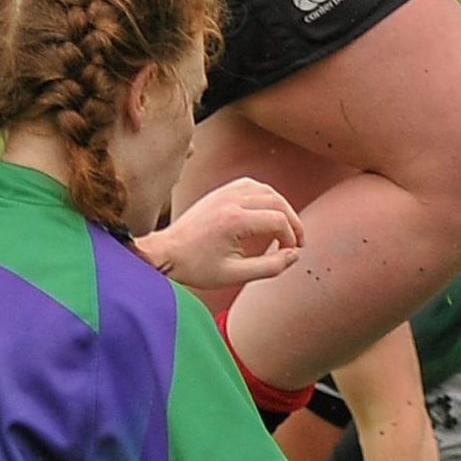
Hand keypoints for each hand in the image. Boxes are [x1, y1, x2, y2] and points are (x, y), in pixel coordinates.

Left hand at [140, 178, 304, 289]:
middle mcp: (231, 201)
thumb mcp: (234, 275)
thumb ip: (270, 267)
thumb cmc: (195, 267)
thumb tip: (294, 255)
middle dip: (293, 222)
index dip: (291, 237)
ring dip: (281, 206)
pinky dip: (265, 196)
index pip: (278, 221)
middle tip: (297, 240)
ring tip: (285, 226)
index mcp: (235, 221)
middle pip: (277, 202)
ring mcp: (224, 193)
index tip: (289, 252)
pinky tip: (266, 210)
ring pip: (267, 190)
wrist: (164, 254)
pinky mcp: (218, 192)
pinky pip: (251, 185)